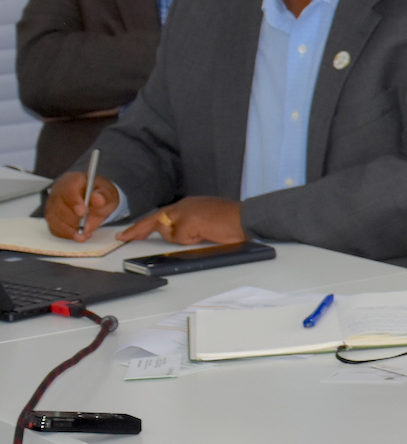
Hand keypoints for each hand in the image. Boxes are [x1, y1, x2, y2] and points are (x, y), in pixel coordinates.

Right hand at [46, 171, 120, 240]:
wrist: (95, 200)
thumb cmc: (99, 194)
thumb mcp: (107, 193)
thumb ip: (104, 196)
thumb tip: (97, 198)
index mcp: (73, 180)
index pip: (68, 189)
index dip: (74, 201)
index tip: (82, 212)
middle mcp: (59, 191)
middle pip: (59, 206)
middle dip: (73, 219)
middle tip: (87, 227)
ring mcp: (52, 204)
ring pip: (54, 218)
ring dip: (69, 229)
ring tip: (84, 234)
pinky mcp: (52, 217)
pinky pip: (54, 227)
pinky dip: (66, 234)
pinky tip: (78, 235)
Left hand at [115, 196, 244, 244]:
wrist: (247, 218)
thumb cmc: (232, 222)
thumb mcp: (205, 223)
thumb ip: (189, 226)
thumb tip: (175, 235)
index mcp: (189, 204)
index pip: (161, 214)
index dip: (144, 225)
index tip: (130, 232)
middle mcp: (184, 205)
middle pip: (155, 219)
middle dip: (139, 229)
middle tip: (123, 237)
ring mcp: (185, 212)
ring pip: (168, 231)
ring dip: (183, 238)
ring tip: (204, 233)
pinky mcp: (188, 221)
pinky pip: (180, 237)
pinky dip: (191, 240)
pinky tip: (205, 234)